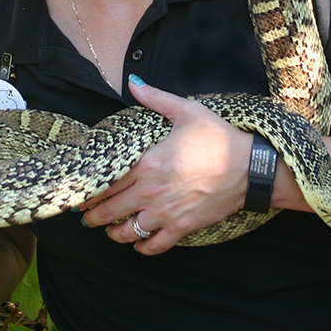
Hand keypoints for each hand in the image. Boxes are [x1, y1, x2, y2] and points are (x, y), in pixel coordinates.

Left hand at [79, 77, 252, 254]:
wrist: (248, 167)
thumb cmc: (218, 137)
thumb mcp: (187, 111)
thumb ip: (156, 98)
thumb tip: (133, 82)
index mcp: (147, 163)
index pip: (107, 181)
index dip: (90, 190)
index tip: (81, 192)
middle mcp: (151, 191)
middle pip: (110, 210)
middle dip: (94, 216)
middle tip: (86, 216)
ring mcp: (166, 212)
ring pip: (127, 232)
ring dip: (114, 234)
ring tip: (109, 231)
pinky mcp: (182, 227)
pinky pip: (154, 246)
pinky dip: (142, 248)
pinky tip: (138, 244)